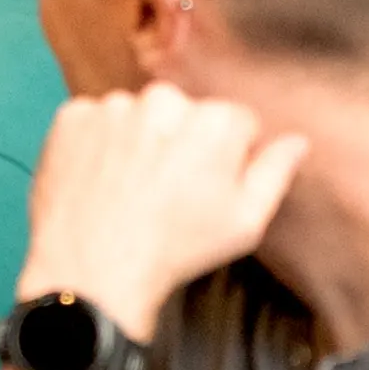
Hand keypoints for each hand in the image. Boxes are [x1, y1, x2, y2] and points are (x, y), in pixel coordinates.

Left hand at [19, 83, 307, 339]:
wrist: (94, 269)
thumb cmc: (177, 249)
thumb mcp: (245, 222)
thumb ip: (274, 172)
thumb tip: (297, 140)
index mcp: (215, 120)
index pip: (235, 122)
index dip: (228, 155)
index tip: (209, 185)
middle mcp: (164, 100)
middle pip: (184, 112)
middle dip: (181, 140)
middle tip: (167, 189)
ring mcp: (113, 106)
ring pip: (137, 115)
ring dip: (138, 139)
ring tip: (130, 187)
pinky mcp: (71, 117)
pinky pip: (94, 121)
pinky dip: (97, 142)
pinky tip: (100, 178)